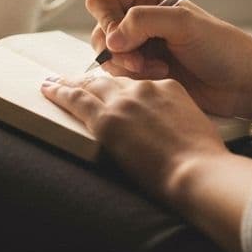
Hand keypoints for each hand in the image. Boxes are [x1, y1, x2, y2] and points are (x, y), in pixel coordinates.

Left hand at [40, 72, 228, 201]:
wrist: (199, 171)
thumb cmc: (204, 160)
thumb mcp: (194, 126)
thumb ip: (175, 120)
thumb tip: (165, 132)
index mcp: (167, 87)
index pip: (134, 83)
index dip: (117, 87)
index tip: (107, 89)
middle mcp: (144, 88)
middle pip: (109, 80)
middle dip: (88, 80)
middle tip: (71, 80)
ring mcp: (123, 102)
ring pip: (89, 86)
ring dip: (69, 84)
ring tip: (53, 83)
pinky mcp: (107, 120)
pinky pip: (77, 100)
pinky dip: (60, 93)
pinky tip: (48, 89)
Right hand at [86, 0, 251, 117]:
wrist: (240, 82)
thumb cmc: (223, 47)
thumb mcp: (183, 23)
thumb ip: (143, 21)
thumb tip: (112, 39)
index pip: (102, 0)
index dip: (106, 20)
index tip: (122, 38)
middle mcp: (139, 19)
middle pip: (100, 32)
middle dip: (118, 50)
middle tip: (141, 60)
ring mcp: (140, 46)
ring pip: (107, 57)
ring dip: (128, 67)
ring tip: (157, 69)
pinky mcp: (143, 71)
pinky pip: (119, 76)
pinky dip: (134, 79)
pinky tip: (160, 76)